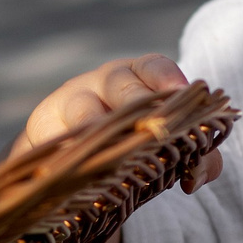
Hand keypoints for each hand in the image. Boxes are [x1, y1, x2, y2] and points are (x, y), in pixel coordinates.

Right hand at [8, 55, 221, 187]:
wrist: (68, 159)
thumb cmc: (126, 143)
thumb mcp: (162, 143)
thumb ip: (197, 158)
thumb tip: (198, 177)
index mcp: (136, 78)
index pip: (152, 66)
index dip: (166, 76)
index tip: (182, 91)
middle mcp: (101, 83)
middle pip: (118, 83)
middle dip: (136, 100)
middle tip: (153, 126)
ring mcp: (69, 103)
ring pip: (83, 108)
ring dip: (99, 125)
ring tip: (116, 147)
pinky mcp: (44, 130)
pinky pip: (55, 138)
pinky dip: (69, 151)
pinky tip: (82, 166)